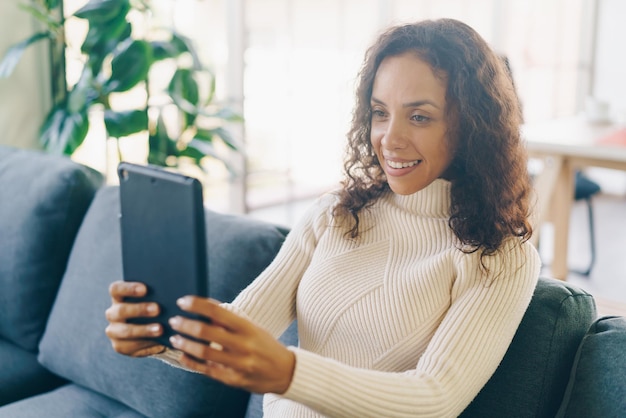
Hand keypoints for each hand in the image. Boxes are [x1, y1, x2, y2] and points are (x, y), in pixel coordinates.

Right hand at [105, 281, 165, 356]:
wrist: (155, 331)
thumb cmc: (156, 308)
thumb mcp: (156, 300)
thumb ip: (157, 295)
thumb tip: (168, 293)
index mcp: (118, 296)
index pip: (116, 289)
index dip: (128, 288)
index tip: (145, 289)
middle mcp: (113, 313)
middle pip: (120, 310)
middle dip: (139, 310)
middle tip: (157, 309)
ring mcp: (114, 331)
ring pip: (125, 331)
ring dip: (144, 330)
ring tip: (160, 329)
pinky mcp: (120, 346)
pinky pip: (131, 346)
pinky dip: (147, 343)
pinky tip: (160, 341)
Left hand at [168, 297, 295, 394]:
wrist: (285, 372)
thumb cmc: (265, 345)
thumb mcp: (252, 328)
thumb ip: (229, 321)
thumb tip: (203, 310)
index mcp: (248, 327)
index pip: (217, 311)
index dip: (197, 305)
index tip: (183, 301)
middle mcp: (243, 345)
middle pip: (207, 332)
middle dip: (186, 325)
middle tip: (174, 321)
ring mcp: (238, 364)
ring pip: (204, 352)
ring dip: (185, 343)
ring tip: (174, 338)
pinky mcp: (233, 380)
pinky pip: (207, 370)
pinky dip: (191, 362)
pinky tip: (183, 356)